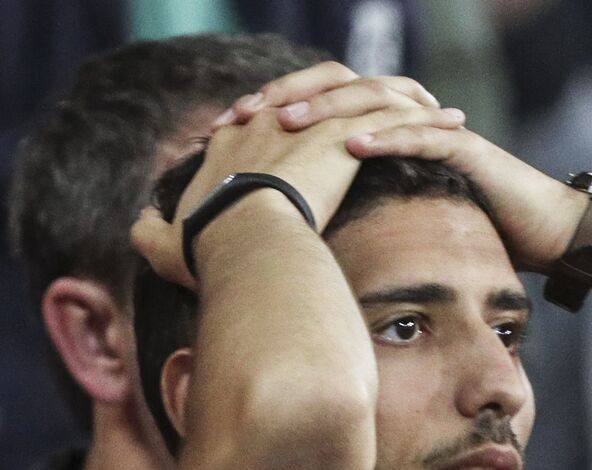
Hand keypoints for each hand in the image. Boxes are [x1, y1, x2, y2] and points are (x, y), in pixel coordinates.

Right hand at [132, 66, 462, 286]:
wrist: (241, 244)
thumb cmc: (208, 253)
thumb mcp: (167, 244)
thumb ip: (152, 233)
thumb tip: (138, 229)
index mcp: (235, 144)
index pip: (273, 117)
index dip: (304, 121)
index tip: (329, 134)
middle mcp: (270, 123)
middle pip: (321, 95)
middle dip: (357, 99)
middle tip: (391, 109)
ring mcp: (306, 125)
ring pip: (361, 96)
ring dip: (403, 102)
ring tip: (436, 114)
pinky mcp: (341, 136)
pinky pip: (395, 116)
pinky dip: (424, 118)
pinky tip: (453, 128)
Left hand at [225, 62, 586, 270]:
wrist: (547, 235)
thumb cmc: (481, 233)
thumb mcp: (406, 222)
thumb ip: (362, 215)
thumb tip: (302, 239)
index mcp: (390, 133)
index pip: (325, 107)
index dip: (276, 111)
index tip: (230, 128)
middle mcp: (410, 121)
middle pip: (340, 89)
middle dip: (289, 98)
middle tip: (244, 114)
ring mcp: (439, 130)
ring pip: (375, 103)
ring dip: (328, 111)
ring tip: (287, 123)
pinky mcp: (466, 149)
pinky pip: (421, 136)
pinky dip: (386, 138)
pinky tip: (352, 147)